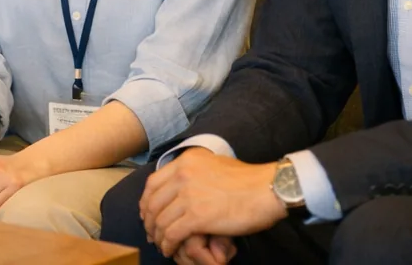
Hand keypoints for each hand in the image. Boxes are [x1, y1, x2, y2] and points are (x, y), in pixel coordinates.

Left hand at [141, 151, 284, 259]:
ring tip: (162, 245)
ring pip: (160, 220)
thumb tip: (183, 184)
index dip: (147, 201)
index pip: (153, 182)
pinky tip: (170, 250)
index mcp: (185, 161)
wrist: (264, 189)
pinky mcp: (196, 216)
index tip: (148, 214)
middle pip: (153, 202)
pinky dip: (167, 244)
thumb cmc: (245, 180)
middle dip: (149, 221)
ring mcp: (188, 195)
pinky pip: (171, 234)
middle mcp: (182, 175)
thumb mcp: (213, 164)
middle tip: (152, 233)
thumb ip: (195, 172)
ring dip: (158, 236)